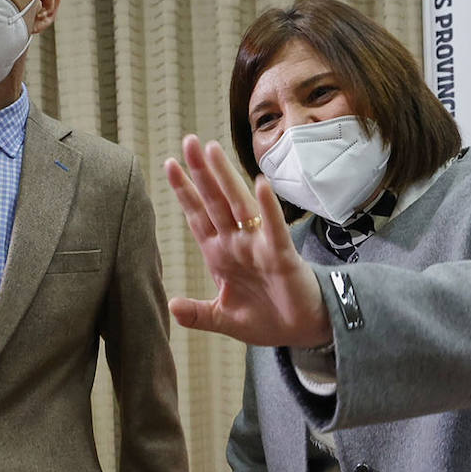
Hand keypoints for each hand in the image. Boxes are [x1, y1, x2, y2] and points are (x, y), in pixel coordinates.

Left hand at [165, 135, 332, 347]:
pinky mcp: (281, 255)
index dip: (184, 191)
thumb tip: (171, 307)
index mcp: (220, 254)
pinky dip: (268, 207)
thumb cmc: (266, 318)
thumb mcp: (223, 319)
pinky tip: (261, 185)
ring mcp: (259, 246)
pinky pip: (274, 229)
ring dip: (226, 178)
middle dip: (200, 172)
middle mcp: (237, 243)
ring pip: (239, 205)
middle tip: (189, 141)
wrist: (301, 331)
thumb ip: (197, 314)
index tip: (169, 164)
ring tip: (213, 150)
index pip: (198, 216)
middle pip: (214, 201)